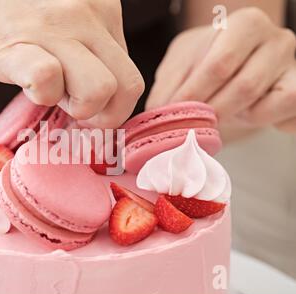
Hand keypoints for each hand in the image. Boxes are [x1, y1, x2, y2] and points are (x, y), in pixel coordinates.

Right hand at [0, 0, 143, 127]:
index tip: (87, 107)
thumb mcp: (72, 29)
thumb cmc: (22, 23)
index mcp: (105, 12)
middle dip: (104, 114)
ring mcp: (52, 28)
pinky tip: (27, 85)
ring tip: (50, 93)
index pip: (132, 78)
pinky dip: (41, 95)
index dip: (113, 104)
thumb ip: (95, 58)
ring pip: (98, 90)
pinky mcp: (16, 45)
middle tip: (74, 108)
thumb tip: (109, 108)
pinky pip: (47, 79)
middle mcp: (86, 15)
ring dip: (76, 107)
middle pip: (128, 88)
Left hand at [146, 7, 295, 132]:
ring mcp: (294, 67)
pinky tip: (247, 117)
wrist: (239, 60)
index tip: (172, 112)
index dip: (193, 94)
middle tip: (190, 123)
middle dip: (211, 112)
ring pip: (265, 106)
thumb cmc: (208, 59)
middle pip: (244, 87)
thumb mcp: (182, 62)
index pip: (220, 64)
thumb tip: (155, 114)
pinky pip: (287, 120)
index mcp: (246, 24)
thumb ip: (169, 84)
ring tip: (216, 117)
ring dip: (233, 119)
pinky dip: (266, 124)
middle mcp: (278, 41)